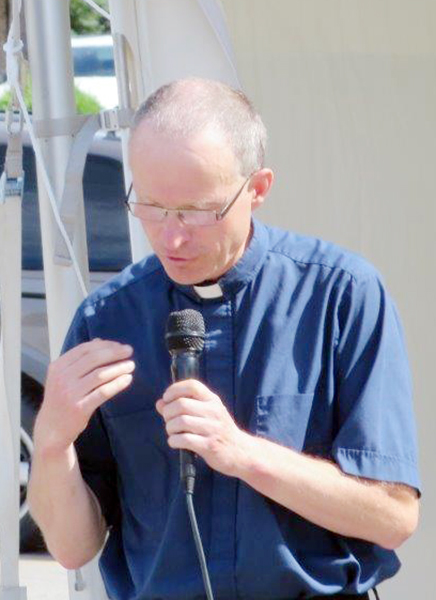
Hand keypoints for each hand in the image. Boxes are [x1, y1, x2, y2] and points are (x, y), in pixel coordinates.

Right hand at [34, 339, 134, 453]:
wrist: (51, 429)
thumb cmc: (61, 399)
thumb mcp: (63, 376)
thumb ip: (80, 359)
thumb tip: (99, 340)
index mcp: (58, 366)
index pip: (84, 349)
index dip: (105, 345)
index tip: (120, 346)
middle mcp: (62, 378)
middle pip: (93, 359)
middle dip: (114, 353)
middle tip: (129, 351)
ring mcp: (70, 393)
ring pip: (100, 374)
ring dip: (118, 368)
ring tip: (131, 365)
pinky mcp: (80, 408)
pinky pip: (103, 392)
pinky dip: (117, 384)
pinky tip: (127, 379)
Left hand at [156, 379, 249, 477]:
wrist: (240, 451)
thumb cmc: (218, 430)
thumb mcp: (206, 413)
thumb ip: (184, 406)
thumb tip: (160, 403)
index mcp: (213, 400)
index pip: (192, 385)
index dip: (174, 390)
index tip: (167, 399)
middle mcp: (214, 411)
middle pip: (181, 404)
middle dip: (168, 413)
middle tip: (168, 420)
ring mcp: (212, 429)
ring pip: (181, 421)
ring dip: (170, 428)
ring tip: (172, 432)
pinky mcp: (209, 446)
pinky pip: (184, 439)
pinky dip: (174, 441)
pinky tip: (176, 442)